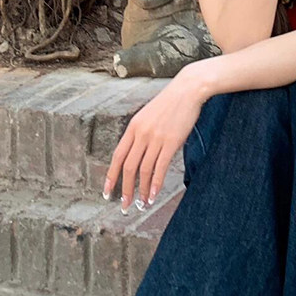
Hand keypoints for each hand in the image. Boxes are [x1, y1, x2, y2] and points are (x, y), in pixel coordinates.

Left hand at [103, 65, 209, 212]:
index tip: (107, 191)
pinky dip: (155, 183)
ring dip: (141, 190)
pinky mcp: (171, 142)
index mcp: (133, 127)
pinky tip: (153, 195)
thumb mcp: (149, 116)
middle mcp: (141, 134)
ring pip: (143, 170)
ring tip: (141, 204)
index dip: (111, 176)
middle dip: (124, 189)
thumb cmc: (170, 103)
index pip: (117, 156)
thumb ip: (141, 133)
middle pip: (128, 167)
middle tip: (124, 205)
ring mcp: (156, 138)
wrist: (188, 89)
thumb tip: (137, 153)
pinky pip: (160, 167)